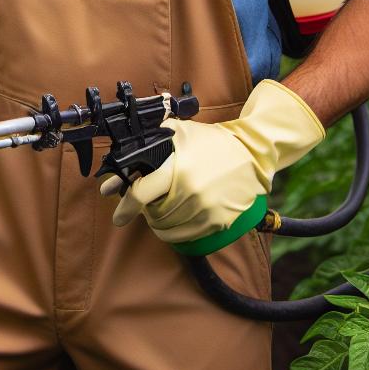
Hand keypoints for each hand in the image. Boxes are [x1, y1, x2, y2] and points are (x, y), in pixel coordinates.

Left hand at [100, 79, 324, 244]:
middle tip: (145, 207)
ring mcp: (206, 211)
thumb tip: (117, 171)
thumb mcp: (175, 133)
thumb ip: (146, 148)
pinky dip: (177, 233)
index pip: (141, 195)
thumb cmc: (209, 140)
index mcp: (176, 171)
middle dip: (145, 213)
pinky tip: (175, 222)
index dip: (125, 207)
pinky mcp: (220, 222)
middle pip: (154, 215)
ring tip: (160, 212)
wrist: (251, 152)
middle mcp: (191, 194)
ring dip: (159, 224)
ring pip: (170, 229)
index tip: (118, 216)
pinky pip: (189, 236)